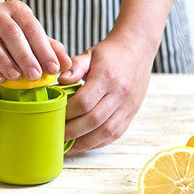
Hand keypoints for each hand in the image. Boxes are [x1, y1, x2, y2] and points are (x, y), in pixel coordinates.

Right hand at [0, 0, 71, 82]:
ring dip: (5, 62)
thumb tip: (67, 65)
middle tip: (36, 76)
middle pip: (12, 35)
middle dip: (26, 57)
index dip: (44, 49)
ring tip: (17, 77)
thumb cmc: (8, 31)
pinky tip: (1, 78)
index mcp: (17, 9)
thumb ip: (49, 48)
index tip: (53, 68)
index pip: (33, 28)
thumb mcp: (30, 33)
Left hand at [58, 33, 153, 153]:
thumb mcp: (89, 55)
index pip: (84, 102)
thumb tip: (60, 81)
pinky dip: (97, 143)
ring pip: (105, 132)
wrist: (138, 49)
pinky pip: (114, 135)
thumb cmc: (110, 54)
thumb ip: (74, 67)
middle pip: (93, 120)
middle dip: (72, 132)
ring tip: (67, 145)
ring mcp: (128, 106)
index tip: (54, 117)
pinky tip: (83, 144)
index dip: (67, 114)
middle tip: (56, 135)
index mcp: (107, 77)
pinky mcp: (131, 114)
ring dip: (84, 143)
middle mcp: (120, 93)